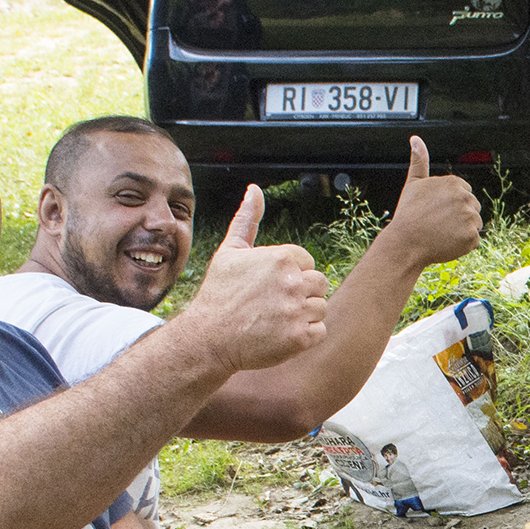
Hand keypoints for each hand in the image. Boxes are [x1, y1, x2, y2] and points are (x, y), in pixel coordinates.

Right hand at [179, 186, 329, 371]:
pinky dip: (304, 336)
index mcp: (281, 258)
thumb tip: (255, 189)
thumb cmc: (219, 293)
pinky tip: (280, 334)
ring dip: (303, 315)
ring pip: (320, 308)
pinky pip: (320, 332)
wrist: (209, 339)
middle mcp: (292, 282)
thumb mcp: (229, 252)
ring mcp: (297, 311)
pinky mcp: (300, 338)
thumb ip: (247, 221)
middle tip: (273, 304)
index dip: (290, 275)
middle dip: (301, 293)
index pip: (307, 262)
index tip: (269, 286)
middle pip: (319, 283)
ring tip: (275, 319)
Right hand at [380, 135, 483, 271]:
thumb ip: (419, 161)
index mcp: (455, 183)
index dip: (451, 205)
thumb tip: (415, 138)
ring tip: (442, 233)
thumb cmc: (409, 214)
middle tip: (438, 224)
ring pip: (475, 225)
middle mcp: (466, 198)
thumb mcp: (414, 184)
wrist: (406, 243)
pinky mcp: (472, 237)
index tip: (437, 211)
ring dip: (462, 231)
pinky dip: (463, 245)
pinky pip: (474, 241)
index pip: (465, 195)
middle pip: (473, 209)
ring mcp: (470, 217)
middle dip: (460, 217)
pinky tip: (447, 243)